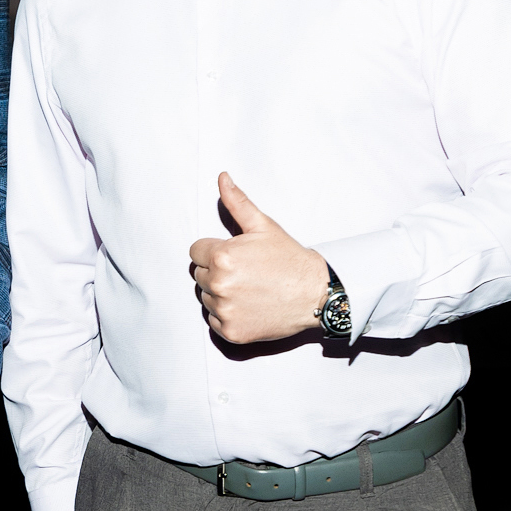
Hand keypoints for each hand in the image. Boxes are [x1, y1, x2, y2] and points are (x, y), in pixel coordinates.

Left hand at [189, 172, 329, 344]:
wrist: (314, 294)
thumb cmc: (289, 259)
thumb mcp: (263, 226)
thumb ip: (238, 203)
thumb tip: (222, 179)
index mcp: (222, 256)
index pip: (196, 251)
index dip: (214, 251)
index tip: (235, 256)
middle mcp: (219, 284)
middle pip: (199, 275)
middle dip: (216, 271)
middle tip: (245, 272)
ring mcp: (224, 310)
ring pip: (205, 298)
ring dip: (220, 294)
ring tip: (249, 289)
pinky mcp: (231, 332)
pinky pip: (214, 321)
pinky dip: (227, 315)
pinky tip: (249, 306)